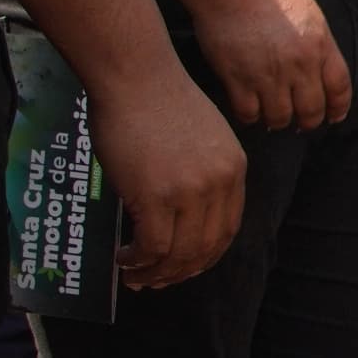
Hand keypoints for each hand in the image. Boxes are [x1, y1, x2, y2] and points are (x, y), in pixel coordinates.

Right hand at [92, 64, 244, 286]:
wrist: (135, 76)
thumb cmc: (157, 100)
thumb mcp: (200, 138)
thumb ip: (200, 173)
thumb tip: (179, 211)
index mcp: (234, 169)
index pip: (226, 229)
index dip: (204, 255)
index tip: (184, 267)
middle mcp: (219, 184)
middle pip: (205, 248)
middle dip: (179, 272)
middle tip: (155, 282)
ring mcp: (189, 192)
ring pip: (178, 254)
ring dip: (155, 273)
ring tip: (135, 276)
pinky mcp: (157, 197)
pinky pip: (151, 247)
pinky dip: (137, 261)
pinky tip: (123, 260)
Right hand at [189, 0, 345, 131]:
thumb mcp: (310, 13)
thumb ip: (320, 44)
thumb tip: (322, 69)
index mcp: (320, 46)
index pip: (340, 88)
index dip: (338, 107)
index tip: (334, 116)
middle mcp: (299, 65)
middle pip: (312, 110)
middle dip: (308, 120)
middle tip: (301, 121)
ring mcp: (268, 74)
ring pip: (280, 118)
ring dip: (278, 120)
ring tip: (272, 114)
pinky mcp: (238, 79)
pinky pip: (249, 114)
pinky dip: (250, 116)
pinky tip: (249, 108)